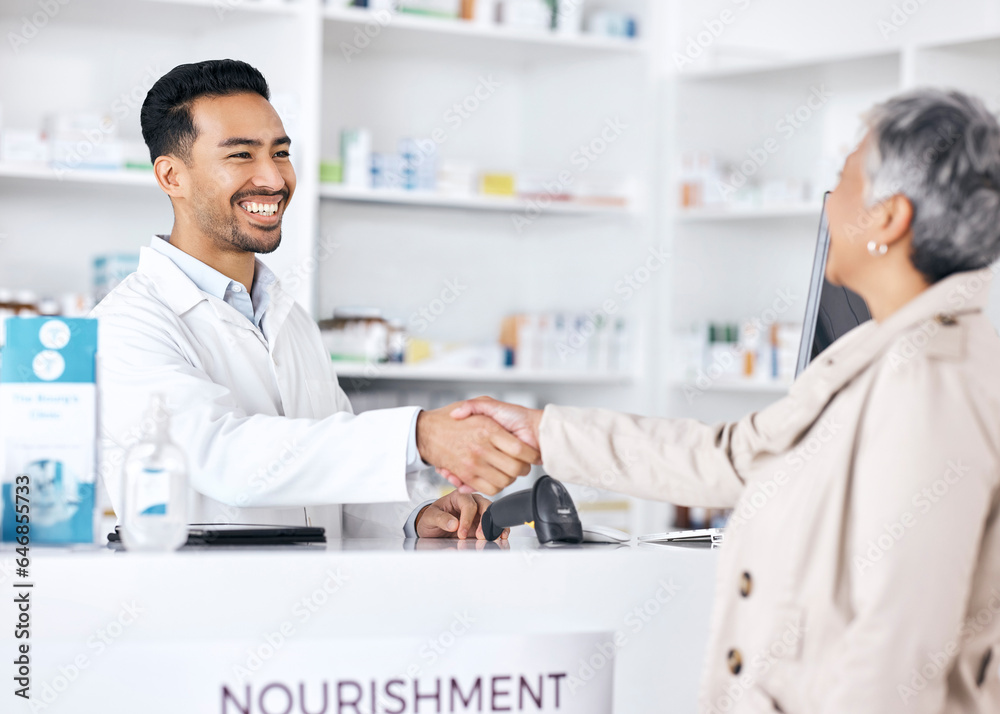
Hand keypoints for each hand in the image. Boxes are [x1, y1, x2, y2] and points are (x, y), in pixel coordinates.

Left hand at [414, 490, 509, 539]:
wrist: (434, 526)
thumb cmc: (432, 518)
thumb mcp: (430, 517)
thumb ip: (440, 519)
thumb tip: (454, 524)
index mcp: (459, 496)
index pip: (468, 505)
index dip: (466, 520)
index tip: (461, 533)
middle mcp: (472, 501)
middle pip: (484, 505)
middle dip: (484, 521)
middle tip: (479, 536)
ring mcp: (479, 512)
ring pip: (492, 513)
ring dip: (493, 525)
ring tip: (491, 537)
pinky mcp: (483, 522)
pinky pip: (494, 522)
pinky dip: (499, 528)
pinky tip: (501, 535)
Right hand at [416, 403, 540, 495]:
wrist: (426, 431)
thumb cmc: (454, 416)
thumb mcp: (475, 403)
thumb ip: (484, 405)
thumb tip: (504, 425)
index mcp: (489, 428)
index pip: (519, 449)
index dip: (530, 454)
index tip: (534, 454)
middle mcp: (482, 447)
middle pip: (515, 468)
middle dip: (524, 468)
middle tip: (523, 463)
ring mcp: (474, 462)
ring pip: (505, 480)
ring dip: (510, 478)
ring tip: (510, 469)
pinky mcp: (467, 475)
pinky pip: (490, 487)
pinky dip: (496, 485)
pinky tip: (496, 476)